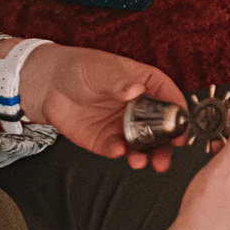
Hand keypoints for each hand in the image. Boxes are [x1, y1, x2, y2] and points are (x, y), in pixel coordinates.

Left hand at [21, 43, 186, 170]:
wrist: (47, 86)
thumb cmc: (79, 68)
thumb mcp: (102, 70)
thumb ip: (120, 82)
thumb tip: (136, 90)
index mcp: (146, 84)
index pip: (170, 98)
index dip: (179, 113)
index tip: (182, 127)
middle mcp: (139, 107)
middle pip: (161, 127)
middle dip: (166, 143)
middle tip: (167, 155)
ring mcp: (123, 125)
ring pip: (142, 143)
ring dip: (145, 154)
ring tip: (141, 161)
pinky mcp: (105, 140)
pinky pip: (117, 149)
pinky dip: (119, 153)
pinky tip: (117, 151)